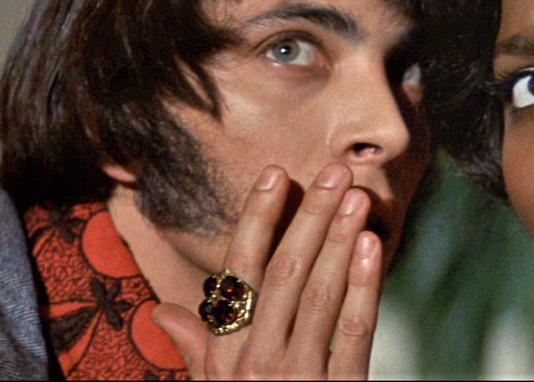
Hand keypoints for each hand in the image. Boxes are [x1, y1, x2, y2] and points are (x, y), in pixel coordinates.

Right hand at [152, 162, 381, 378]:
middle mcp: (253, 362)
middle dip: (308, 218)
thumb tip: (163, 311)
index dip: (258, 221)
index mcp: (223, 354)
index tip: (277, 175)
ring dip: (337, 241)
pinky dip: (362, 286)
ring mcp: (294, 378)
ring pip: (316, 295)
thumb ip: (198, 349)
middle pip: (282, 274)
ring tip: (355, 196)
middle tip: (334, 171)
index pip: (239, 273)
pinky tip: (370, 247)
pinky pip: (352, 333)